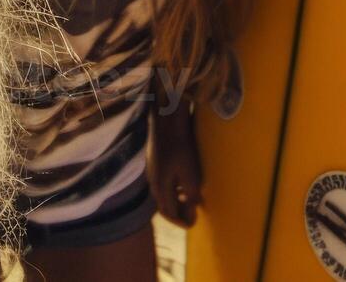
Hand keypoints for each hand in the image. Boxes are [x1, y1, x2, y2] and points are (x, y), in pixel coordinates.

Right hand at [149, 102, 203, 226]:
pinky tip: (182, 182)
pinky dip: (172, 189)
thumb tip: (193, 207)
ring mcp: (151, 171)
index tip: (194, 223)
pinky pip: (162, 182)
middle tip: (191, 215)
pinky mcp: (153, 161)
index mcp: (160, 188)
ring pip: (162, 194)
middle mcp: (152, 183)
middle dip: (178, 213)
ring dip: (175, 201)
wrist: (166, 121)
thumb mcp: (191, 173)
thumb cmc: (181, 147)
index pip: (169, 213)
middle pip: (164, 206)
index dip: (182, 221)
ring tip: (189, 200)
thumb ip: (191, 194)